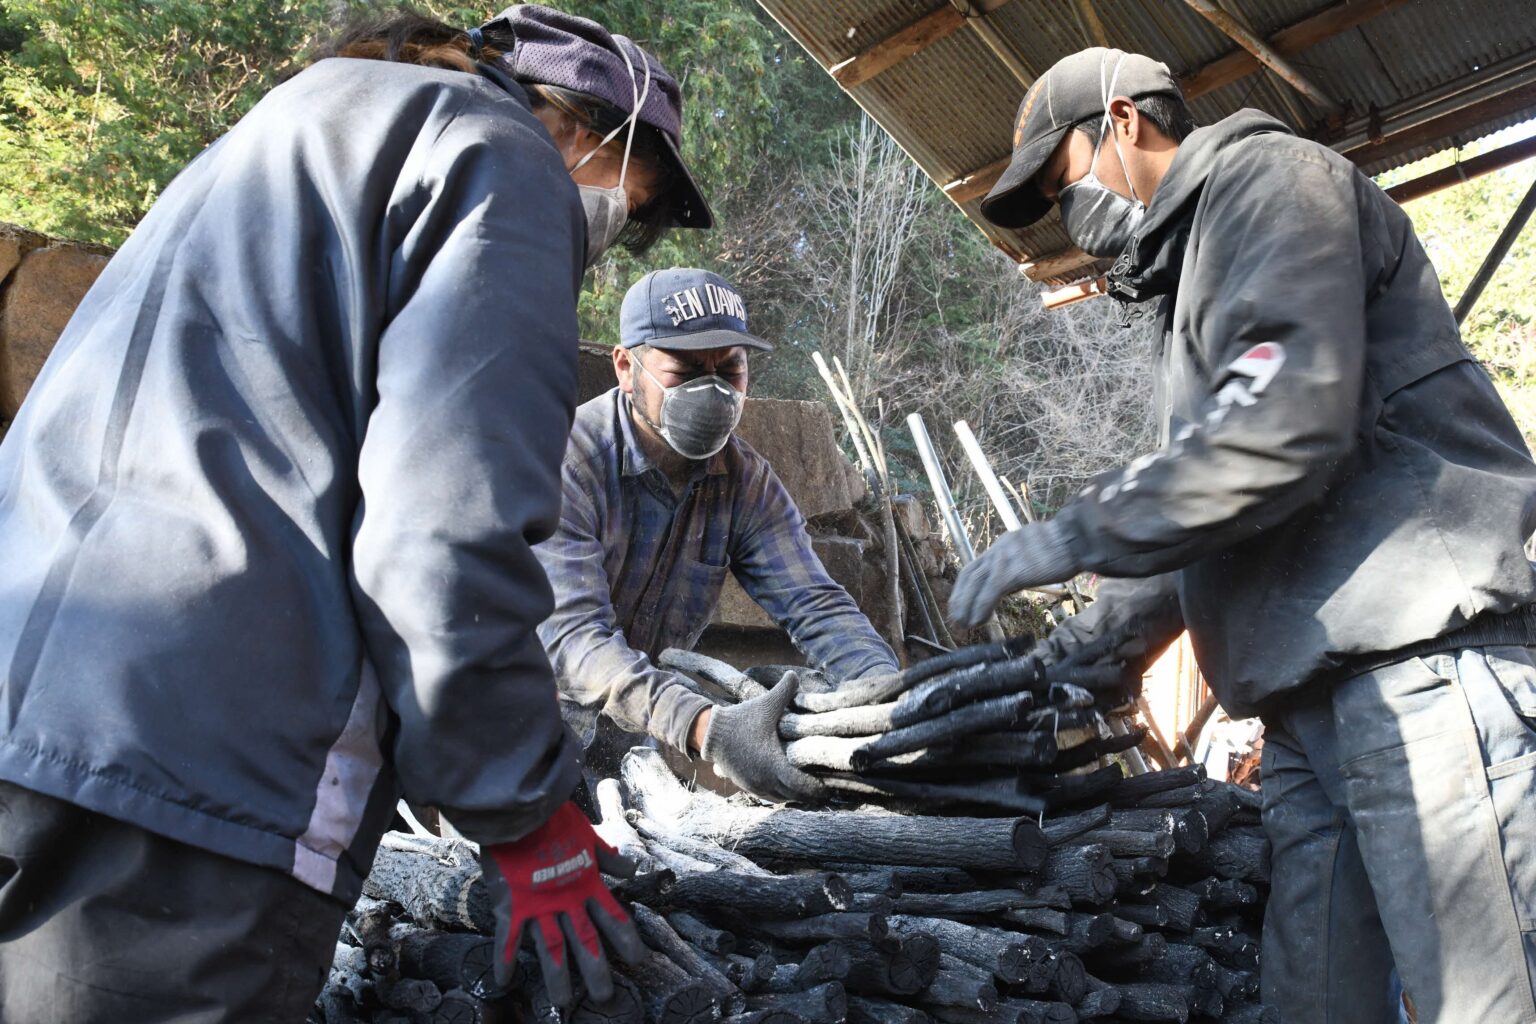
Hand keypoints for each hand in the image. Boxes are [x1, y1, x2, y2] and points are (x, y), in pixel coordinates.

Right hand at [480, 801, 646, 1006]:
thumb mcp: (588, 836)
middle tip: (605, 998)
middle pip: (585, 941)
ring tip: (562, 1003)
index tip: (639, 961)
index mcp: (587, 884)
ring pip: (550, 949)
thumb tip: (631, 871)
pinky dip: (503, 961)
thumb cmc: (555, 818)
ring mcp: (538, 905)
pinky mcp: (511, 904)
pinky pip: (506, 939)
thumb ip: (607, 858)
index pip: (613, 917)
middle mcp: (567, 900)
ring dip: (557, 977)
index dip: (627, 940)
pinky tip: (501, 984)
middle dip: (596, 970)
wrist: (521, 809)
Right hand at [702, 672, 826, 801]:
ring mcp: (755, 786)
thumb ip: (784, 690)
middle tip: (826, 788)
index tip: (830, 786)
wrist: (711, 734)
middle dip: (811, 794)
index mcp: (774, 765)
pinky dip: (782, 794)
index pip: (802, 786)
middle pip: (795, 796)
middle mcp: (765, 780)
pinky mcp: (748, 786)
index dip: (817, 788)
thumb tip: (795, 674)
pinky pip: (771, 796)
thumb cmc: (741, 720)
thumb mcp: (765, 704)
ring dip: (796, 795)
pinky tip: (788, 786)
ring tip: (810, 789)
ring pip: (783, 798)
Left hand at [948, 519, 1080, 629]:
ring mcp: (1004, 559)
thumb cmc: (1064, 549)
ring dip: (966, 606)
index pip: (976, 566)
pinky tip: (978, 621)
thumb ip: (1020, 564)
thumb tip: (1013, 582)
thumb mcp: (1034, 552)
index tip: (960, 601)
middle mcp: (999, 548)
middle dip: (960, 597)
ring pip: (976, 583)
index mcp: (1004, 544)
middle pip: (970, 574)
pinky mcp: (1012, 571)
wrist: (1077, 539)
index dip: (965, 586)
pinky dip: (981, 608)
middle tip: (955, 616)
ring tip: (963, 623)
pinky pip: (990, 592)